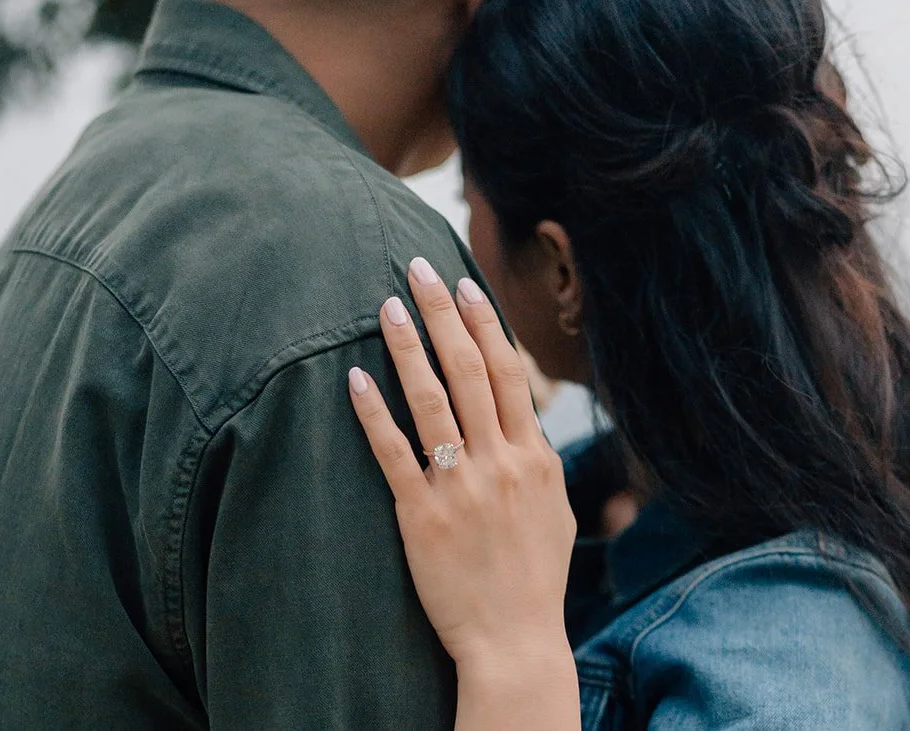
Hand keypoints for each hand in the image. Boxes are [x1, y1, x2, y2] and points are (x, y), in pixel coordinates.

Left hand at [348, 258, 577, 676]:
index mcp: (535, 457)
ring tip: (386, 306)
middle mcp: (501, 463)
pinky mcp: (422, 517)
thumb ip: (536, 458)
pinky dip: (375, 412)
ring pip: (432, 401)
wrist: (515, 641)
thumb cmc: (534, 579)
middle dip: (443, 314)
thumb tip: (522, 414)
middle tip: (419, 268)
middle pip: (470, 370)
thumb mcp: (553, 510)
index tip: (465, 283)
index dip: (485, 323)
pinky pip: (394, 453)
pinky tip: (356, 379)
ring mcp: (461, 488)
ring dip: (408, 348)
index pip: (507, 373)